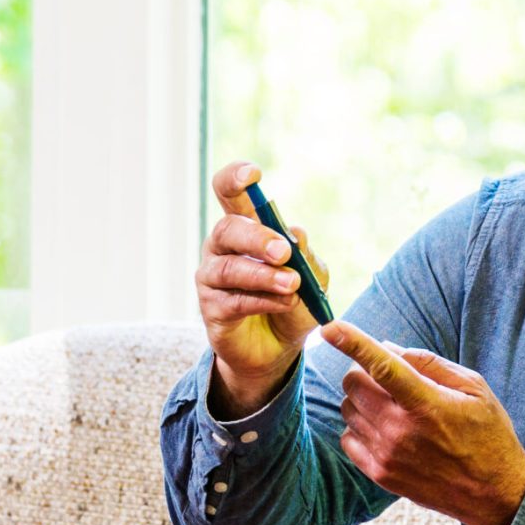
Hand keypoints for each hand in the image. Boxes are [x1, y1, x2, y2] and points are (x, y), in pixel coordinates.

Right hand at [196, 160, 331, 416]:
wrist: (278, 349)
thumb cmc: (293, 302)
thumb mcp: (312, 279)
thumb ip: (306, 258)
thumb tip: (297, 233)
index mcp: (245, 229)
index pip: (229, 193)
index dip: (235, 179)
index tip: (253, 174)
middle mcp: (222, 248)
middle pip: (227, 229)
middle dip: (256, 237)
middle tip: (283, 251)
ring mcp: (212, 278)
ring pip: (228, 268)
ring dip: (263, 275)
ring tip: (292, 284)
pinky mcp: (211, 309)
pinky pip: (233, 301)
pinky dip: (262, 301)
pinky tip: (283, 303)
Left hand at [323, 321, 524, 524]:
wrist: (493, 494)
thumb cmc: (488, 433)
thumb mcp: (474, 388)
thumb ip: (429, 363)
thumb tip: (387, 347)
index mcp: (428, 404)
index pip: (382, 366)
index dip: (353, 343)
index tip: (330, 328)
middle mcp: (402, 430)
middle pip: (353, 383)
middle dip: (364, 369)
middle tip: (387, 375)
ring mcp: (387, 455)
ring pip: (347, 408)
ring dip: (362, 398)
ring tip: (393, 406)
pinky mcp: (380, 474)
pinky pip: (347, 438)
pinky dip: (359, 426)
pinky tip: (385, 429)